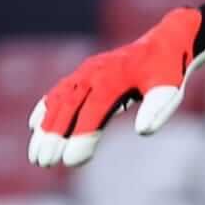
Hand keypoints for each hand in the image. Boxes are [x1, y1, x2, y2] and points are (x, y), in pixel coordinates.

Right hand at [27, 7, 204, 167]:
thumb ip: (157, 107)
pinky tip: (34, 126)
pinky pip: (59, 90)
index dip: (82, 135)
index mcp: (115, 76)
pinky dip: (45, 107)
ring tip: (35, 156)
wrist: (165, 42)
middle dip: (54, 135)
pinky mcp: (84, 72)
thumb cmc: (168, 69)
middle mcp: (95, 71)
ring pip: (59, 100)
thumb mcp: (170, 87)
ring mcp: (86, 71)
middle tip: (44, 163)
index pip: (94, 109)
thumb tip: (143, 131)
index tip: (71, 162)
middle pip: (69, 105)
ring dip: (46, 126)